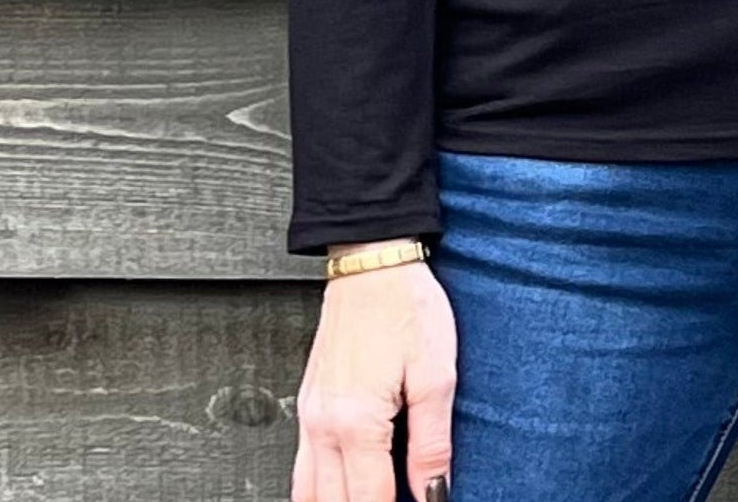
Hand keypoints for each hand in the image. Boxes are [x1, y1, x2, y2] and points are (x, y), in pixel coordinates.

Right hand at [292, 258, 455, 501]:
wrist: (371, 259)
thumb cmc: (404, 305)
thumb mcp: (435, 374)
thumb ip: (432, 442)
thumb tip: (433, 492)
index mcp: (357, 423)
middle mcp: (324, 426)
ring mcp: (310, 415)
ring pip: (308, 492)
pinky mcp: (308, 403)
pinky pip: (302, 467)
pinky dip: (318, 491)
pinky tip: (341, 490)